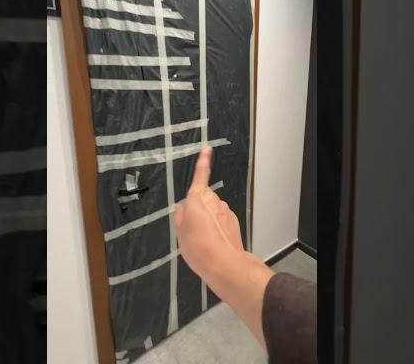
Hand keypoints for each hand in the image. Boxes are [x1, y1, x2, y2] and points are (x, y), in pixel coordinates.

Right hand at [175, 146, 243, 281]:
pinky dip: (217, 227)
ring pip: (212, 210)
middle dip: (198, 209)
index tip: (208, 148)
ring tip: (203, 240)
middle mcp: (213, 199)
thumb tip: (182, 208)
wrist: (224, 263)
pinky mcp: (233, 220)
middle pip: (203, 198)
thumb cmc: (197, 246)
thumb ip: (179, 216)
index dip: (203, 161)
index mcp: (197, 198)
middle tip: (192, 229)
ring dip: (208, 220)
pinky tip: (214, 241)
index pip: (201, 175)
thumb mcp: (180, 233)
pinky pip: (221, 219)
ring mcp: (225, 209)